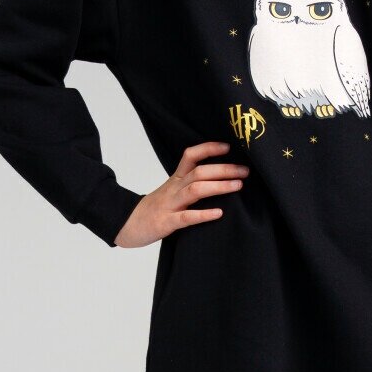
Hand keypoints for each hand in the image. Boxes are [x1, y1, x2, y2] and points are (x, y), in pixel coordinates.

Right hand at [113, 141, 249, 246]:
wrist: (125, 225)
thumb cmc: (154, 209)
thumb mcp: (171, 192)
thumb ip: (190, 184)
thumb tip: (219, 179)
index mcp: (175, 179)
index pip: (191, 156)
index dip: (209, 148)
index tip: (228, 147)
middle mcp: (174, 188)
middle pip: (199, 172)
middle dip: (224, 169)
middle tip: (245, 171)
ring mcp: (170, 205)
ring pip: (195, 190)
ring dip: (218, 186)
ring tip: (238, 186)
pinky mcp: (166, 223)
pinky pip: (186, 217)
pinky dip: (203, 215)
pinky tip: (219, 213)